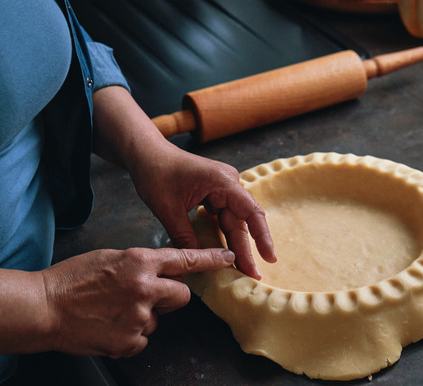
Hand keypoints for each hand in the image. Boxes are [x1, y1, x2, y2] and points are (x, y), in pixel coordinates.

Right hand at [41, 247, 234, 357]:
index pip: (185, 258)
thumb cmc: (71, 280)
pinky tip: (109, 327)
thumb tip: (157, 272)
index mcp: (140, 262)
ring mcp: (139, 315)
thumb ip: (139, 265)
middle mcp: (145, 287)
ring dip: (143, 317)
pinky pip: (143, 338)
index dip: (210, 259)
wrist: (43, 308)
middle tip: (144, 297)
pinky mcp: (130, 340)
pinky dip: (129, 336)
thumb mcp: (110, 258)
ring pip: (159, 318)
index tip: (229, 258)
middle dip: (169, 297)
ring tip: (113, 312)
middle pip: (181, 295)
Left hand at [129, 146, 276, 278]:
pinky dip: (225, 236)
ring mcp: (223, 188)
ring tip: (244, 270)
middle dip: (246, 249)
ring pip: (233, 222)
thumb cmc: (156, 173)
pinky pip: (223, 218)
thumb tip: (198, 263)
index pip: (250, 212)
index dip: (262, 236)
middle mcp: (229, 184)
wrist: (147, 153)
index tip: (269, 257)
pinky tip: (229, 253)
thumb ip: (185, 236)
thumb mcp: (168, 208)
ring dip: (237, 245)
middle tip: (253, 276)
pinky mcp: (215, 194)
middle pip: (242, 221)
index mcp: (223, 182)